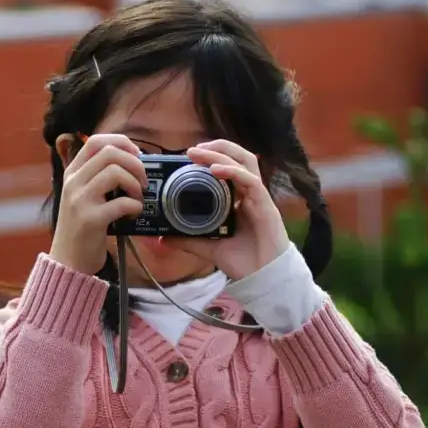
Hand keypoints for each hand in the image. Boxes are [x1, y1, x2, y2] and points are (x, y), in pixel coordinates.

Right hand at [49, 134, 146, 275]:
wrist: (67, 261)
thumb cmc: (81, 228)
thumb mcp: (82, 196)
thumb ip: (98, 177)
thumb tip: (133, 161)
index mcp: (72, 173)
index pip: (95, 141)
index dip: (121, 142)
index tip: (137, 154)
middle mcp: (73, 182)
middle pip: (110, 153)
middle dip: (135, 163)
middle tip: (143, 181)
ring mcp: (80, 200)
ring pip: (115, 173)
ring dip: (135, 184)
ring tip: (137, 198)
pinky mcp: (90, 220)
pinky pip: (121, 203)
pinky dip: (135, 206)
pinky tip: (133, 214)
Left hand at [163, 140, 289, 280]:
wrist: (265, 279)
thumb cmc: (244, 261)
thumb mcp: (209, 248)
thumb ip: (188, 240)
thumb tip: (163, 237)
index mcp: (238, 199)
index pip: (228, 167)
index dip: (211, 158)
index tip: (187, 157)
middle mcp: (249, 194)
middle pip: (239, 157)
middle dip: (217, 147)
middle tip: (191, 150)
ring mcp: (258, 197)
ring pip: (245, 162)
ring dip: (222, 153)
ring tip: (199, 152)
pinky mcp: (265, 205)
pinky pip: (250, 181)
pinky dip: (232, 172)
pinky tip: (215, 170)